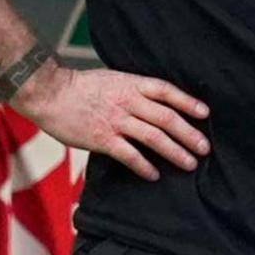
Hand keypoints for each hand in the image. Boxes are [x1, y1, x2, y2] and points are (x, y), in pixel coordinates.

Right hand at [15, 62, 208, 181]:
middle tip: (204, 148)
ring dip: (174, 152)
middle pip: (166, 118)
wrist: (49, 93)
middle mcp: (127, 101)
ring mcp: (115, 121)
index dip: (187, 102)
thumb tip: (153, 103)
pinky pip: (129, 155)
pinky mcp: (102, 139)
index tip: (205, 113)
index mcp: (130, 84)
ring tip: (189, 163)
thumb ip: (132, 90)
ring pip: (153, 137)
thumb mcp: (111, 79)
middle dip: (188, 134)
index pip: (166, 91)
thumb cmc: (79, 87)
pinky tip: (154, 175)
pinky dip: (144, 166)